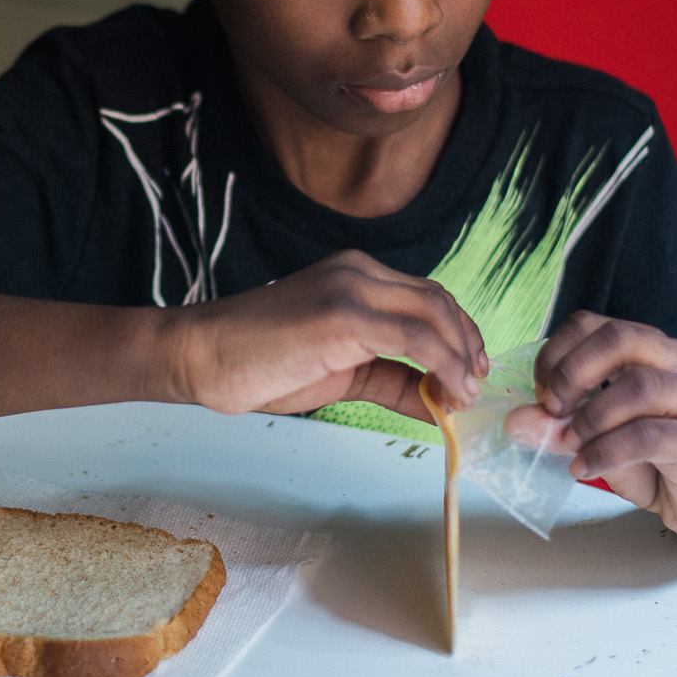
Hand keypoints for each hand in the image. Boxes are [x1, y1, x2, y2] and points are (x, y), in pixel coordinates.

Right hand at [163, 249, 487, 422]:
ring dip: (460, 359)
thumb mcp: (342, 374)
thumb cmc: (261, 363)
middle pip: (438, 300)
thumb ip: (392, 380)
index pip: (428, 296)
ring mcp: (351, 287)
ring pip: (434, 313)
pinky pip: (413, 336)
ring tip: (462, 398)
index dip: (460, 335)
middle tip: (474, 390)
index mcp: (357, 274)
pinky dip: (442, 366)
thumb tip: (439, 404)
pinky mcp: (343, 314)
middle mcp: (359, 271)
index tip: (471, 375)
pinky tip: (445, 394)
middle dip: (468, 346)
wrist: (203, 356)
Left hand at [503, 310, 676, 544]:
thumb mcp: (598, 440)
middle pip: (619, 338)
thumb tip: (516, 420)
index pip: (593, 324)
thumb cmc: (660, 464)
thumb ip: (561, 426)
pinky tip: (585, 467)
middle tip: (552, 410)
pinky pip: (649, 434)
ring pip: (637, 385)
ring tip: (571, 447)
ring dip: (590, 417)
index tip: (539, 393)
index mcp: (652, 349)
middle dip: (572, 373)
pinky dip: (606, 451)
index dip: (556, 353)